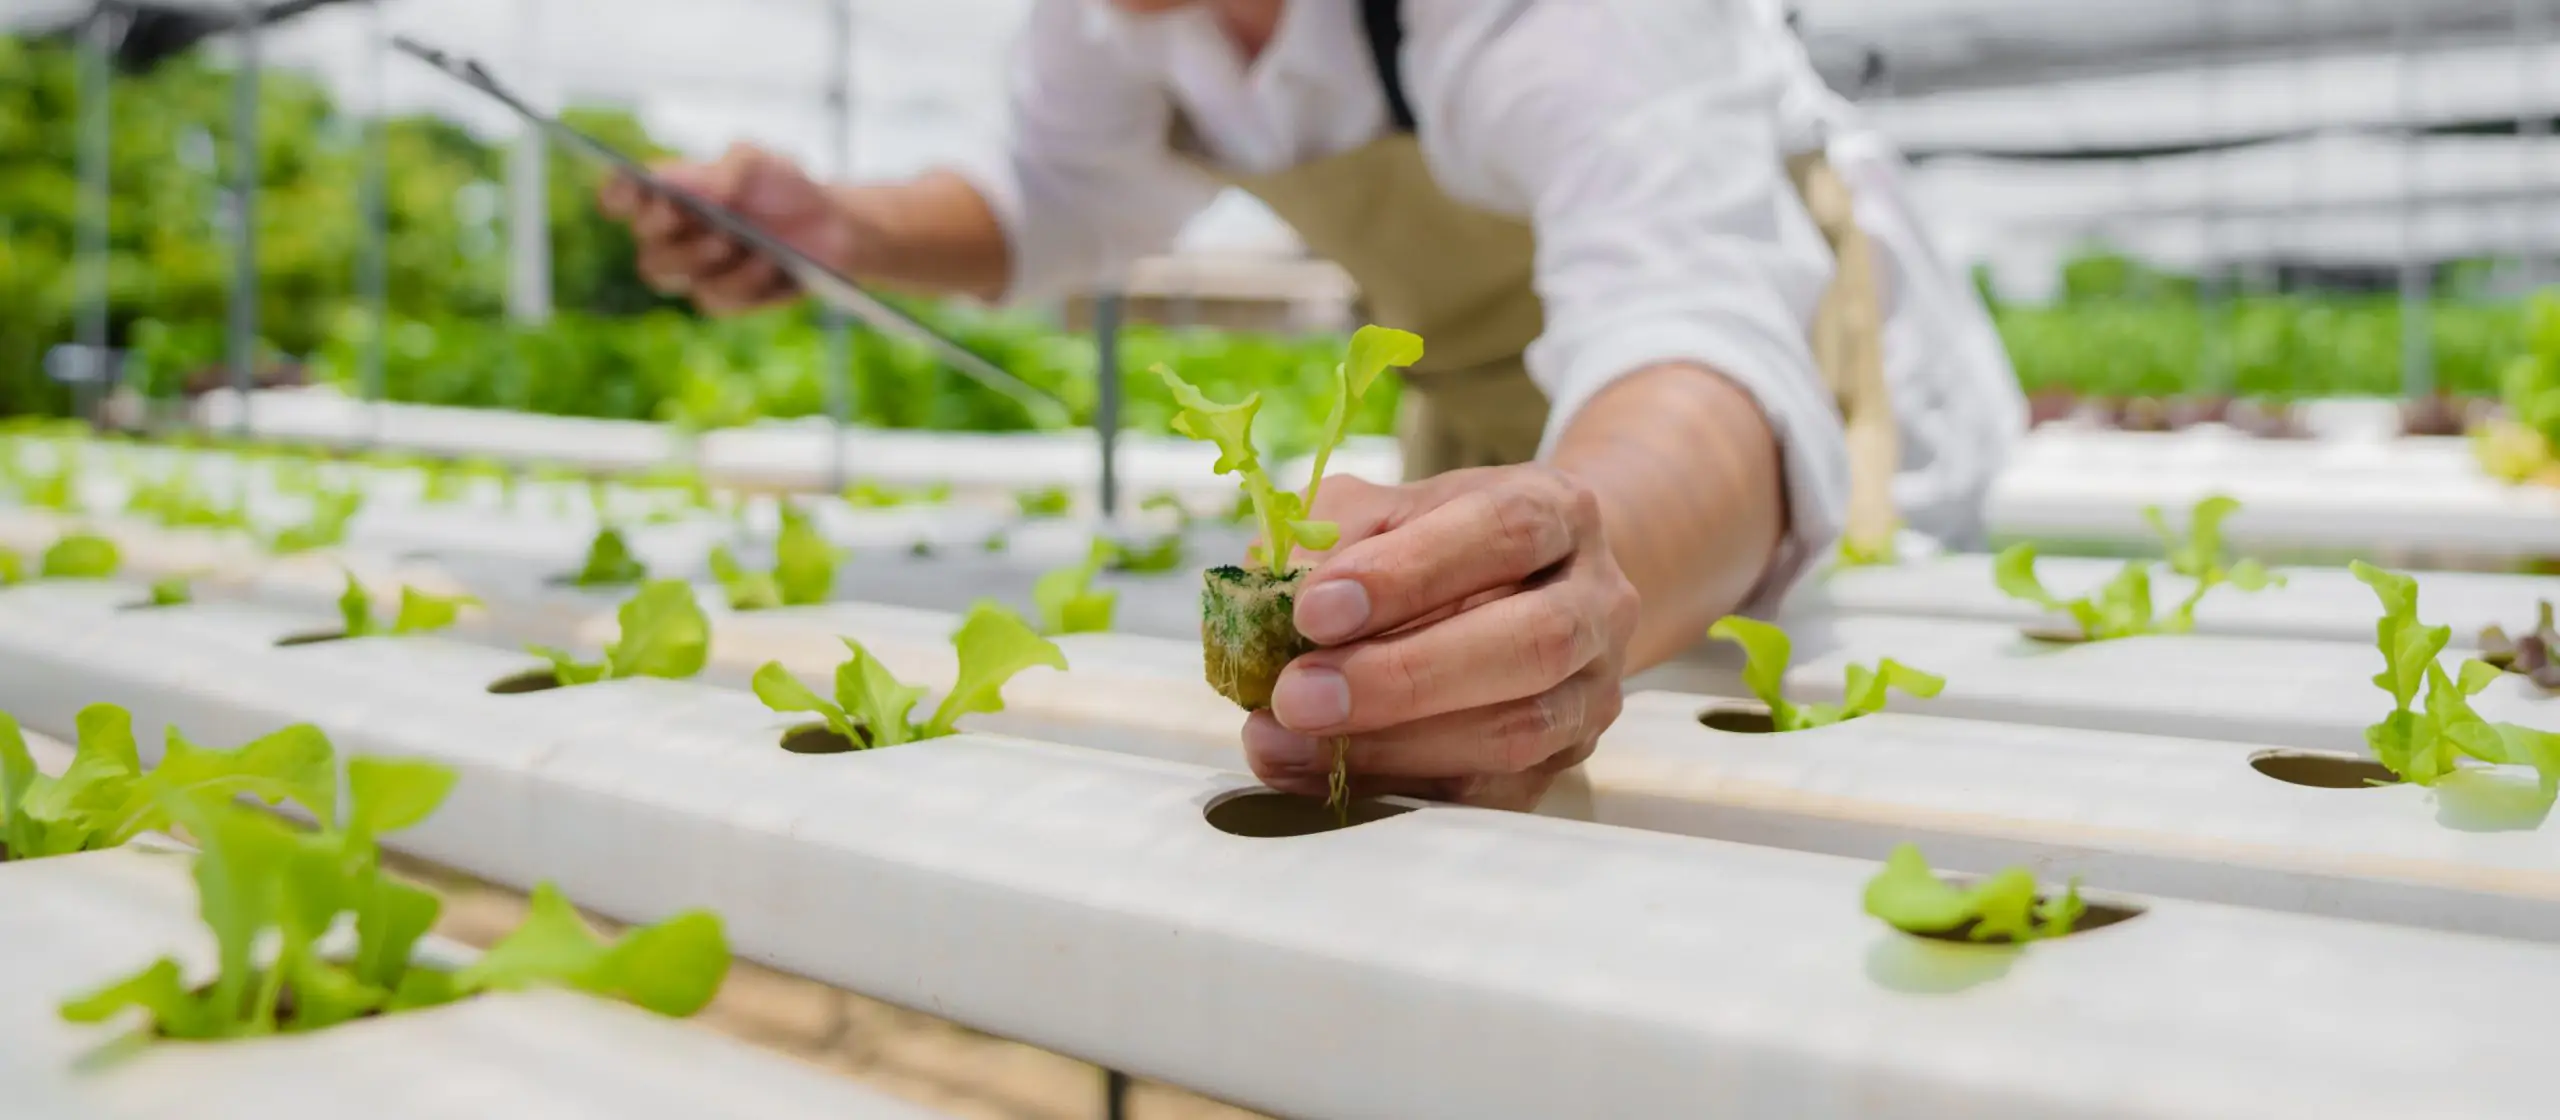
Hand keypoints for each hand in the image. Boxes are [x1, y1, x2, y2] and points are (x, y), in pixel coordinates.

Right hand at [597, 142, 852, 314]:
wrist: (832, 225)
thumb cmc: (785, 186)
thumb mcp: (762, 163)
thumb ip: (728, 168)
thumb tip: (696, 187)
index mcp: (669, 195)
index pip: (623, 197)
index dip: (617, 195)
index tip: (633, 189)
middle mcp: (672, 236)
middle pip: (644, 248)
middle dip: (666, 236)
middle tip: (700, 222)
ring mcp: (695, 271)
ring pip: (669, 278)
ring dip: (700, 260)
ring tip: (739, 243)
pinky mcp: (723, 298)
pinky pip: (715, 300)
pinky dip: (744, 281)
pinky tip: (770, 263)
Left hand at [1242, 466, 1641, 810]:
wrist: (1532, 587)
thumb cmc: (1440, 541)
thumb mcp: (1386, 509)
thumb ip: (1329, 538)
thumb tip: (1265, 601)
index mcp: (1556, 512)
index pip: (1502, 533)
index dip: (1408, 573)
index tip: (1313, 610)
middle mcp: (1595, 600)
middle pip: (1530, 643)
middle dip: (1404, 677)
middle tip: (1295, 695)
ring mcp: (1590, 689)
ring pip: (1517, 730)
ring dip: (1392, 746)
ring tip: (1285, 742)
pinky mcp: (1564, 761)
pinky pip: (1491, 791)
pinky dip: (1397, 785)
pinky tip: (1318, 772)